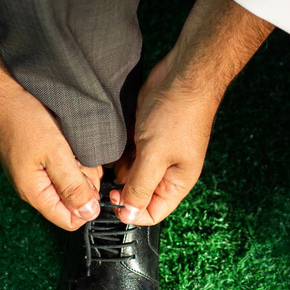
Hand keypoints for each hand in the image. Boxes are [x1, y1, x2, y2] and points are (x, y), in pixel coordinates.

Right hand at [0, 30, 101, 230]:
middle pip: (74, 199)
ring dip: (81, 164)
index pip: (70, 220)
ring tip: (73, 142)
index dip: (88, 206)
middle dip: (86, 180)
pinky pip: (65, 163)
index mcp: (35, 193)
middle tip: (81, 155)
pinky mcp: (40, 155)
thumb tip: (89, 213)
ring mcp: (37, 170)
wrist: (1, 90)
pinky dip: (73, 153)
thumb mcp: (54, 152)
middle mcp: (35, 186)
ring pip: (72, 179)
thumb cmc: (23, 119)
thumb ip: (72, 184)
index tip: (94, 181)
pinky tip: (69, 137)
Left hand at [110, 0, 273, 224]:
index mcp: (177, 182)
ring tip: (110, 156)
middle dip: (122, 188)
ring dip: (118, 168)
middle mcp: (168, 170)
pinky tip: (113, 142)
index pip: (153, 213)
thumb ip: (140, 187)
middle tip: (105, 179)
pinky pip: (128, 151)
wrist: (183, 75)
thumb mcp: (155, 157)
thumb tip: (128, 212)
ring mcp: (157, 150)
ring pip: (131, 171)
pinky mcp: (146, 133)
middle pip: (140, 192)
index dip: (132, 213)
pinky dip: (118, 150)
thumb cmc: (177, 116)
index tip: (111, 204)